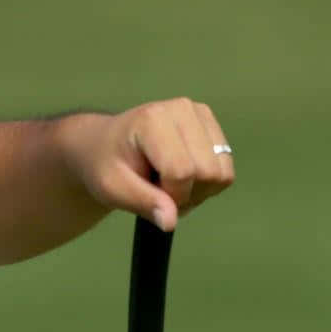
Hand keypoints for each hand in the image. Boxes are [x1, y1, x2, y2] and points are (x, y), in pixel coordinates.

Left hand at [59, 99, 235, 229]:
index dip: (171, 195)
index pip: (182, 171)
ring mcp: (200, 114)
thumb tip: (171, 222)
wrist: (105, 145)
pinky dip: (207, 182)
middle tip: (159, 191)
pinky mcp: (211, 124)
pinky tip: (183, 176)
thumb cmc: (106, 165)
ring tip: (170, 184)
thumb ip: (143, 203)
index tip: (150, 194)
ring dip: (199, 190)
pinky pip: (226, 169)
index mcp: (153, 120)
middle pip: (208, 172)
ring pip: (222, 172)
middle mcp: (182, 109)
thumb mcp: (112, 188)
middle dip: (187, 194)